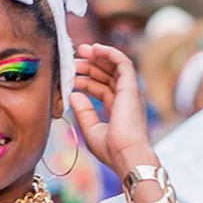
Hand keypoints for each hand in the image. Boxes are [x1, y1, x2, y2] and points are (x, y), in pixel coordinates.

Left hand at [70, 43, 155, 172]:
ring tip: (81, 50)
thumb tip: (74, 94)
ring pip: (114, 67)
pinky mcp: (131, 86)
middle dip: (90, 66)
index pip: (102, 89)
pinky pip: (122, 62)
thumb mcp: (91, 129)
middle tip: (73, 60)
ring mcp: (130, 92)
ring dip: (98, 56)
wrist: (126, 155)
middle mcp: (126, 99)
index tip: (71, 77)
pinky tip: (95, 48)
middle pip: (107, 76)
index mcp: (118, 110)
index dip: (86, 81)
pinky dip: (110, 53)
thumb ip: (83, 111)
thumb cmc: (111, 149)